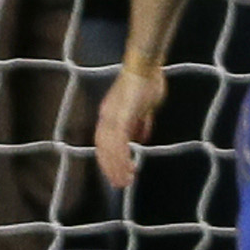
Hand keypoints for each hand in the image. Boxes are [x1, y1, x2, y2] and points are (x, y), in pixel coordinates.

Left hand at [94, 60, 165, 191]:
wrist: (145, 65)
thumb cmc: (146, 82)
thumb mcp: (144, 108)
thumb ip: (141, 123)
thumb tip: (140, 139)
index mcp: (109, 114)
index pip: (104, 142)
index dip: (109, 158)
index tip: (117, 172)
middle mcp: (106, 117)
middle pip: (103, 148)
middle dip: (110, 168)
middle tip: (119, 184)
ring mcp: (113, 117)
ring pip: (109, 149)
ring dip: (116, 167)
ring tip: (125, 182)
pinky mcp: (121, 116)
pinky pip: (119, 142)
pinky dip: (122, 157)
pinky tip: (129, 168)